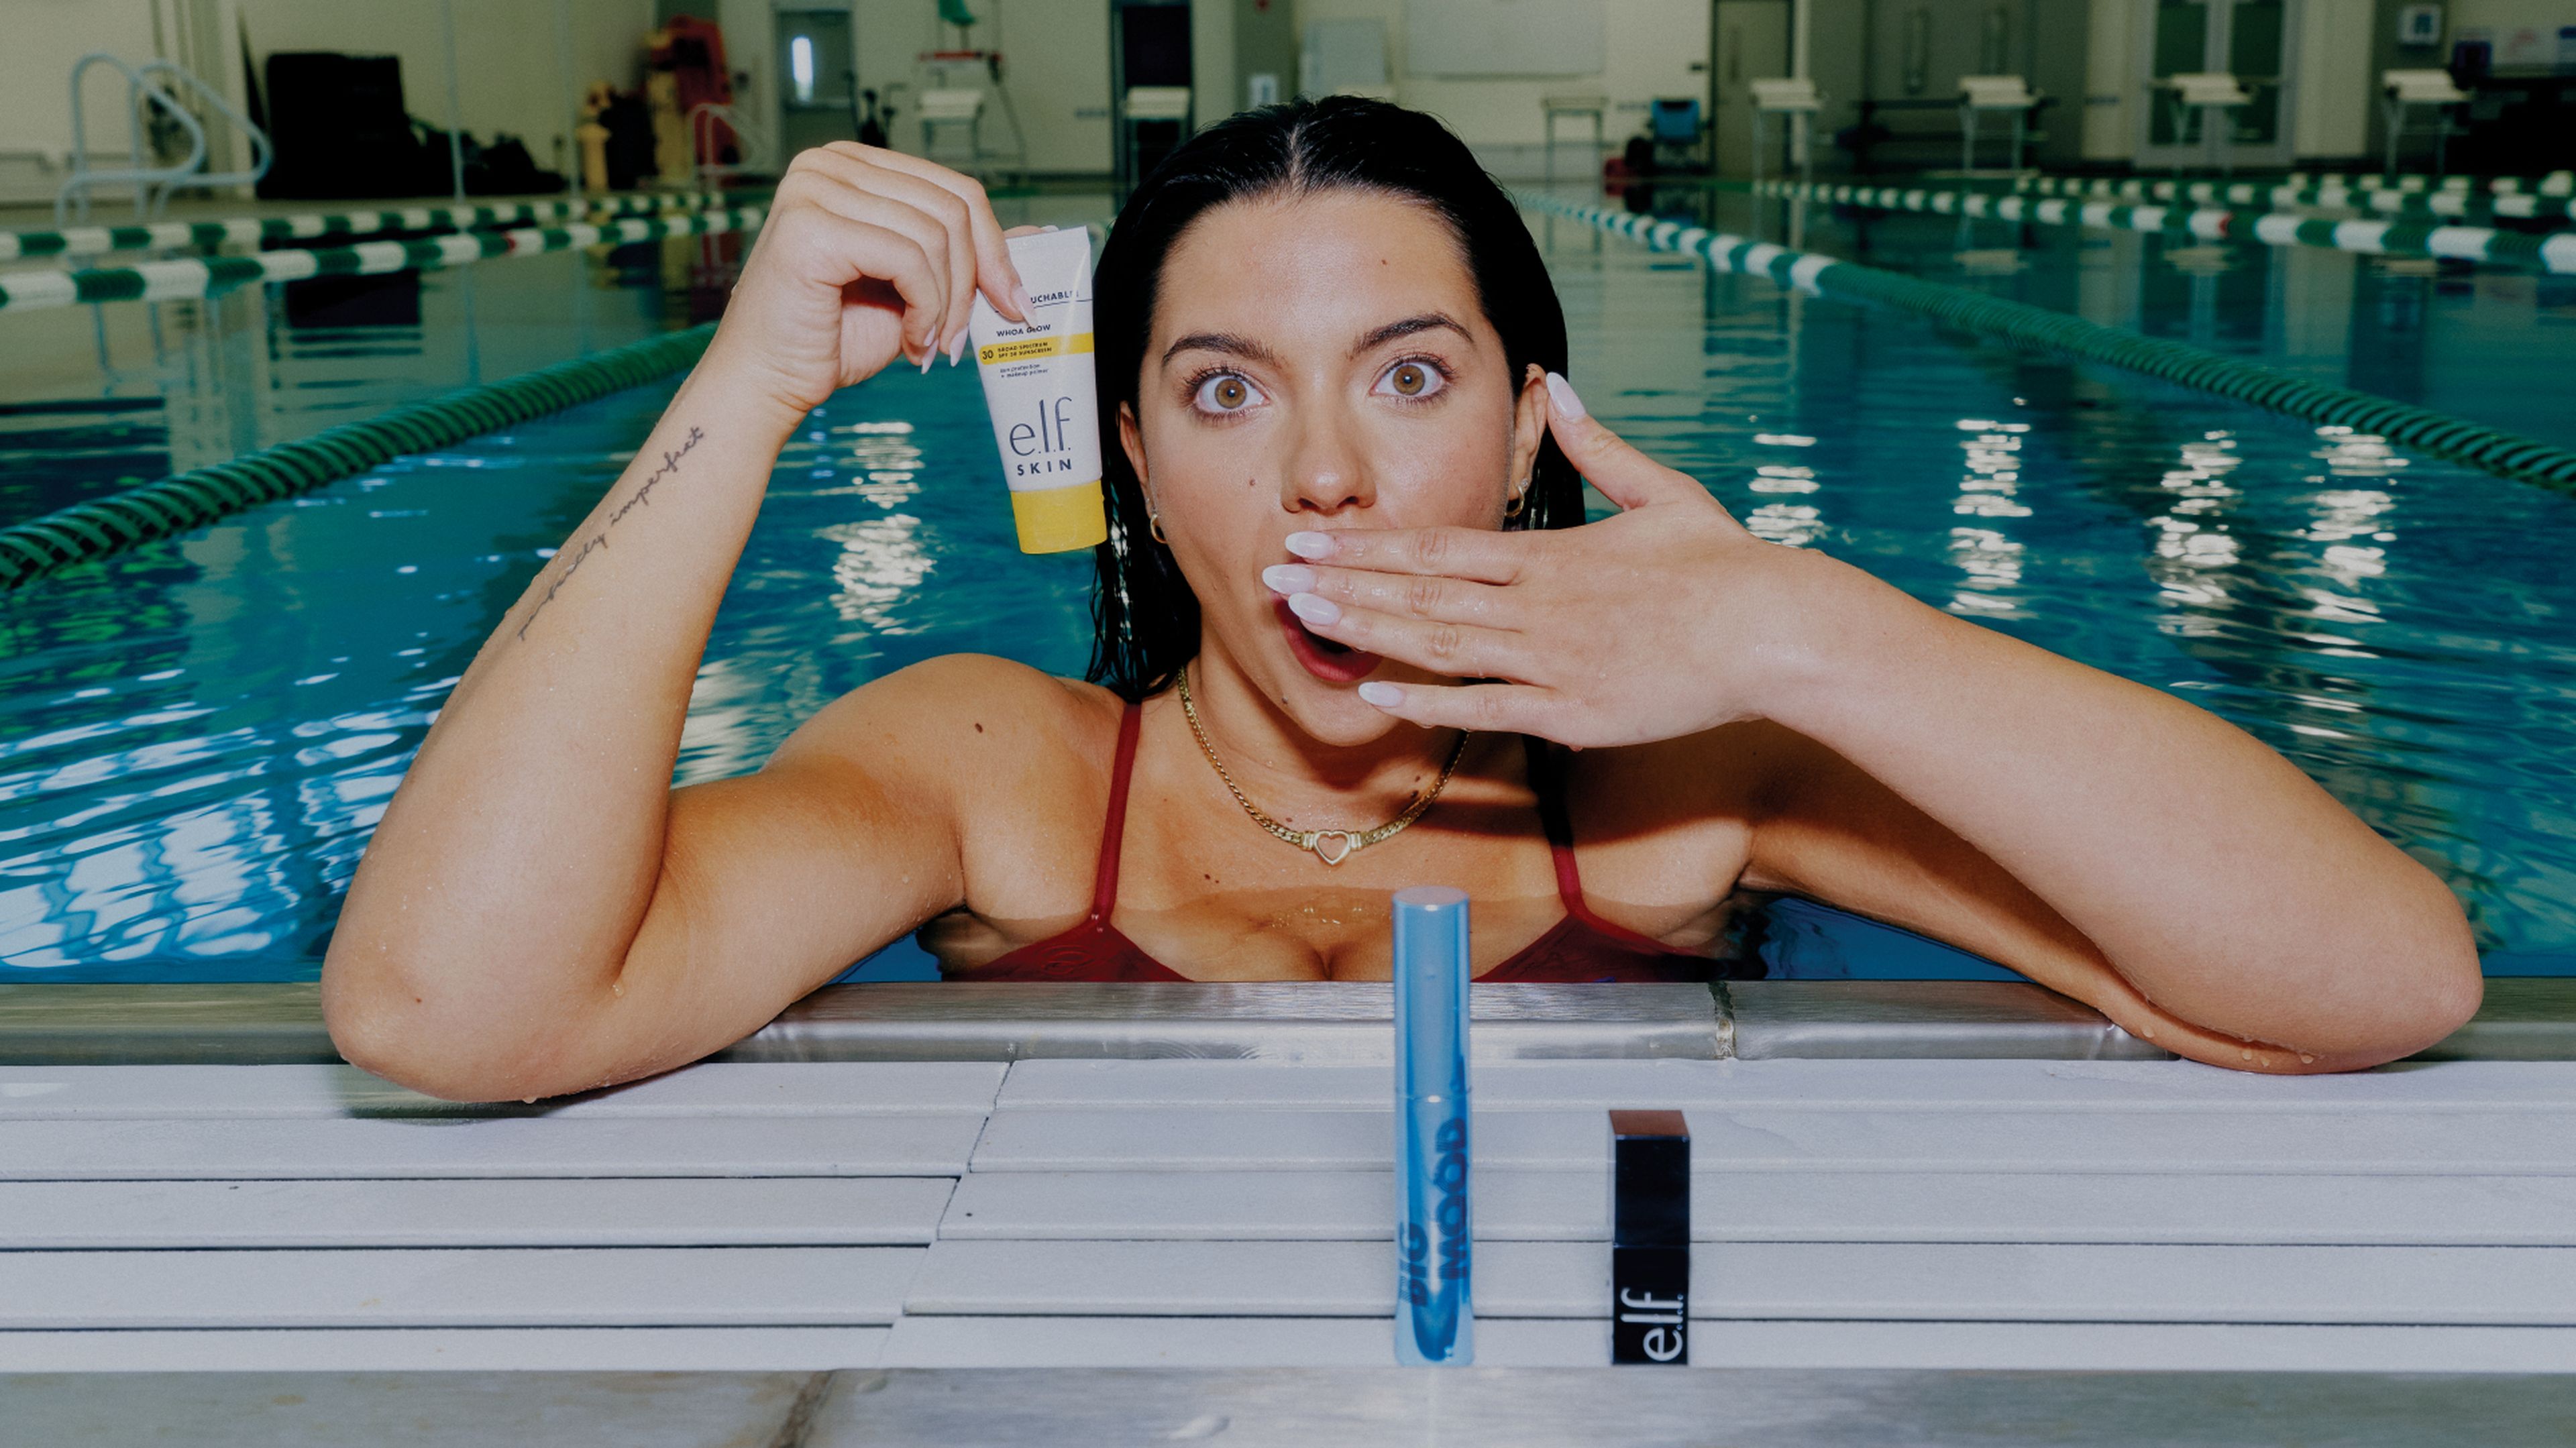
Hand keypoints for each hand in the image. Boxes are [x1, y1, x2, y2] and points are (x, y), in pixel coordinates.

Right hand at [703, 144, 1030, 423]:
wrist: (769, 380)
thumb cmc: (833, 337)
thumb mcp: (916, 288)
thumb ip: (964, 255)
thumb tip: (1037, 235)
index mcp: (854, 165)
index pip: (954, 189)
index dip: (995, 248)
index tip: (1014, 303)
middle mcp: (829, 163)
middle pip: (953, 207)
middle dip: (976, 280)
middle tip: (966, 336)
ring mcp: (815, 188)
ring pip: (935, 235)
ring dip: (948, 304)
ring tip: (931, 345)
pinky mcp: (811, 226)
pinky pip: (909, 259)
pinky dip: (926, 309)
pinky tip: (913, 342)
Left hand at [1264, 374, 1835, 747]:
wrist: (1775, 631)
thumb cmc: (1725, 564)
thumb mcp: (1663, 490)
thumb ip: (1601, 446)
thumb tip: (1562, 388)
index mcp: (1551, 553)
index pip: (1437, 547)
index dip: (1368, 545)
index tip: (1312, 539)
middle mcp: (1538, 604)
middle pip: (1420, 592)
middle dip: (1342, 585)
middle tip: (1272, 576)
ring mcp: (1551, 660)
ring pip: (1438, 645)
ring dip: (1366, 632)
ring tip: (1304, 622)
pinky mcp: (1573, 711)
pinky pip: (1485, 708)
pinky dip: (1428, 702)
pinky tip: (1376, 692)